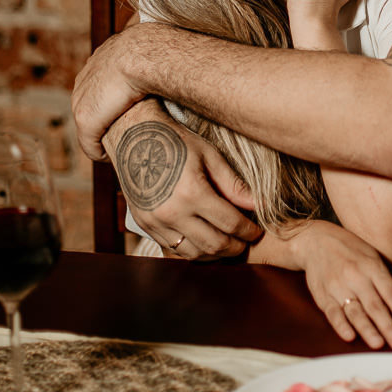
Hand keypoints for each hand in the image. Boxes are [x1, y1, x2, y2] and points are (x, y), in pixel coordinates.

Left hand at [73, 22, 168, 160]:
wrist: (143, 53)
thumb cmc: (156, 49)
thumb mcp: (151, 46)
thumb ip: (152, 51)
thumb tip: (173, 46)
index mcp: (100, 59)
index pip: (100, 83)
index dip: (115, 98)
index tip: (131, 109)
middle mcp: (85, 78)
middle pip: (92, 105)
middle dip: (106, 119)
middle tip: (128, 131)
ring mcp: (82, 99)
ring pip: (90, 126)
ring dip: (104, 137)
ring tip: (124, 146)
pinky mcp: (86, 118)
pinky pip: (90, 144)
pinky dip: (100, 153)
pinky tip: (113, 157)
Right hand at [104, 100, 261, 258]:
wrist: (133, 136)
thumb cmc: (175, 141)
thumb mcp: (210, 156)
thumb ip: (234, 185)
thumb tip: (259, 205)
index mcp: (191, 192)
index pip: (230, 224)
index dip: (248, 231)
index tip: (257, 231)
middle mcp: (171, 212)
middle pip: (214, 244)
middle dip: (235, 247)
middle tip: (246, 242)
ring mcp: (155, 221)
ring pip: (192, 254)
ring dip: (214, 254)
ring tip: (227, 244)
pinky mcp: (144, 225)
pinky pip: (171, 250)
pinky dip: (191, 251)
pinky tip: (203, 243)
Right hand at [293, 221, 391, 349]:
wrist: (316, 241)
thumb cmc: (351, 251)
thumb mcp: (372, 256)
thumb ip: (385, 280)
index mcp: (373, 267)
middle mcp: (357, 276)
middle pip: (376, 306)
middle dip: (390, 327)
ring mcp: (339, 286)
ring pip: (356, 312)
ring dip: (368, 330)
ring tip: (379, 344)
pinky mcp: (323, 295)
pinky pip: (333, 313)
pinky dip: (341, 325)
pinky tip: (350, 337)